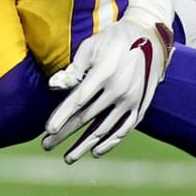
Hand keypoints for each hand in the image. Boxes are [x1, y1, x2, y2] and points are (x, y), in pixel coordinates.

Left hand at [43, 18, 172, 163]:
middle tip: (46, 145)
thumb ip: (74, 69)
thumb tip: (54, 86)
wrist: (149, 38)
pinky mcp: (140, 105)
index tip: (48, 130)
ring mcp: (132, 99)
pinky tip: (96, 152)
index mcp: (105, 73)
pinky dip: (111, 142)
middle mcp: (120, 89)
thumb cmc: (112, 40)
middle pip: (87, 117)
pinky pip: (125, 128)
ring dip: (85, 144)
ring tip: (68, 157)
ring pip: (105, 128)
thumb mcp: (91, 46)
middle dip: (65, 133)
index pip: (79, 100)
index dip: (62, 116)